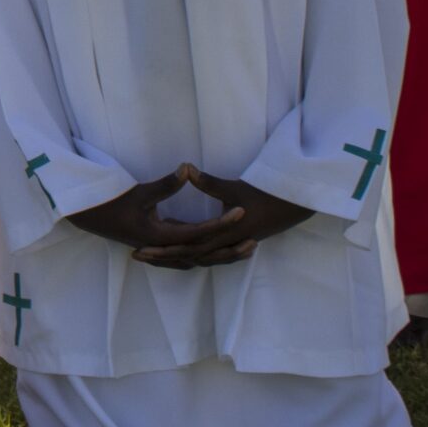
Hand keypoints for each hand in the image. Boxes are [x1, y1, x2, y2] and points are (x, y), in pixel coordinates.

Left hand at [149, 165, 310, 267]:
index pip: (188, 248)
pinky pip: (207, 253)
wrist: (290, 205)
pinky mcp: (231, 242)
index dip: (163, 250)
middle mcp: (224, 246)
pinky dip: (191, 253)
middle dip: (163, 257)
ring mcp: (229, 246)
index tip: (141, 249)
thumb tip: (185, 167)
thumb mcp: (232, 188)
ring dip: (175, 257)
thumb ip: (207, 182)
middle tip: (137, 255)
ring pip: (198, 258)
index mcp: (223, 236)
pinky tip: (179, 249)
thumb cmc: (261, 195)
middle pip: (189, 257)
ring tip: (151, 255)